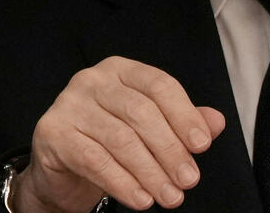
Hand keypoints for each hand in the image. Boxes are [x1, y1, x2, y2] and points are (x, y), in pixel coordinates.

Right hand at [10, 56, 225, 211]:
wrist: (62, 166)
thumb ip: (181, 121)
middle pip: (140, 112)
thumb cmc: (108, 141)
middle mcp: (93, 80)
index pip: (158, 84)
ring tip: (169, 196)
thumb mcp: (148, 128)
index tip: (202, 144)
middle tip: (188, 180)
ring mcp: (69, 103)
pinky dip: (123, 183)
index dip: (183, 114)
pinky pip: (94, 160)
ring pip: (120, 139)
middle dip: (170, 150)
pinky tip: (141, 198)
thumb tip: (216, 122)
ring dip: (150, 172)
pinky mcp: (53, 131)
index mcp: (120, 70)